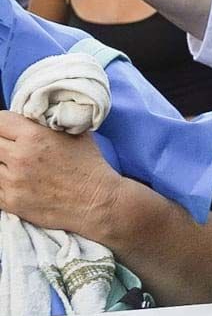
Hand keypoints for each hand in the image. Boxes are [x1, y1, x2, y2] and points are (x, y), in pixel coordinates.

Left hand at [0, 111, 122, 236]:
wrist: (97, 201)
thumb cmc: (89, 166)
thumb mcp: (75, 133)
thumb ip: (50, 121)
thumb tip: (35, 114)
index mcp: (34, 137)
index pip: (0, 121)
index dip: (4, 123)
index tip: (10, 128)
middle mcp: (20, 158)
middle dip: (3, 142)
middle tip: (14, 147)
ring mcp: (12, 182)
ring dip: (2, 163)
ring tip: (15, 165)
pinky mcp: (10, 202)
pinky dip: (2, 182)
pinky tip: (16, 180)